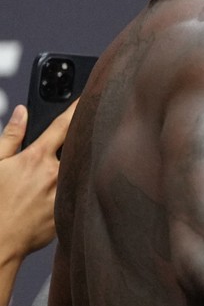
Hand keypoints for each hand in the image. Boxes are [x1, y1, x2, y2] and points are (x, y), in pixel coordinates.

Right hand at [0, 101, 75, 262]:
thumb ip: (11, 136)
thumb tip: (23, 112)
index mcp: (36, 158)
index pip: (63, 125)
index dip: (78, 108)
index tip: (89, 97)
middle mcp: (55, 173)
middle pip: (79, 145)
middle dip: (83, 137)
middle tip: (90, 129)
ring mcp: (66, 191)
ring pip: (82, 168)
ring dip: (80, 163)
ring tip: (71, 167)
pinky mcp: (72, 208)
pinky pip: (81, 189)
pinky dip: (79, 185)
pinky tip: (73, 187)